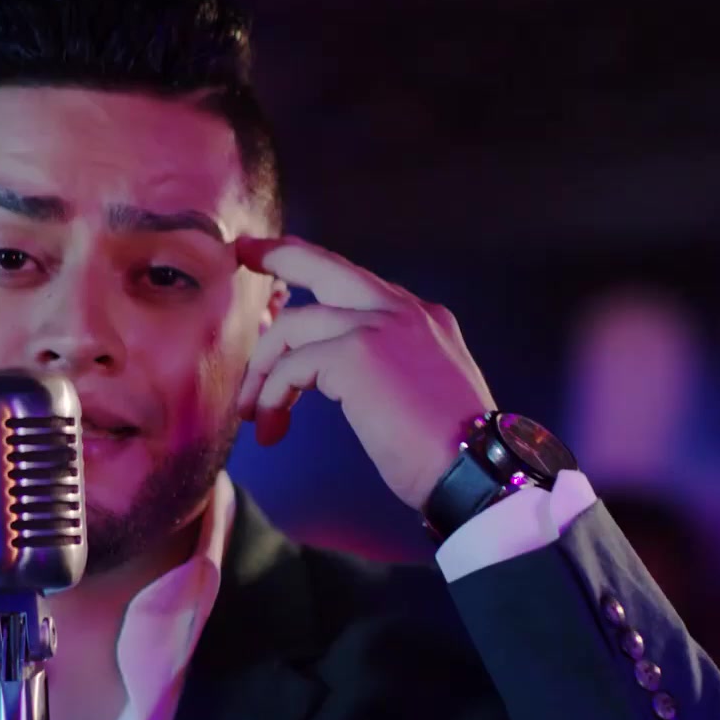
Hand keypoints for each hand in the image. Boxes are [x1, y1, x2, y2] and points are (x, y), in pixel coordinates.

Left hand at [235, 234, 496, 511]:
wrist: (475, 468)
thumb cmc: (449, 449)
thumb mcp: (420, 387)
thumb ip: (385, 363)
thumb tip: (329, 370)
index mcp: (421, 316)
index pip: (355, 282)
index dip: (314, 271)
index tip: (280, 265)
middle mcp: (402, 309)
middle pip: (323, 265)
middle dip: (277, 254)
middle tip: (243, 252)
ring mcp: (379, 326)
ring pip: (292, 326)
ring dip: (261, 371)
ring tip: (253, 412)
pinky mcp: (356, 354)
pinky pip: (290, 366)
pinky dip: (272, 395)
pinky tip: (273, 426)